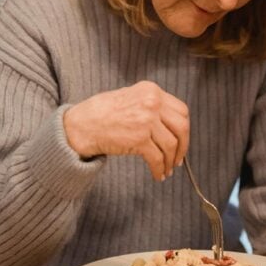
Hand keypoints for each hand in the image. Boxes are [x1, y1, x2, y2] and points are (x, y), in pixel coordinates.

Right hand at [63, 80, 188, 179]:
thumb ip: (151, 105)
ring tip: (167, 170)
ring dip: (171, 161)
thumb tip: (171, 125)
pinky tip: (158, 175)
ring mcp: (147, 121)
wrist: (82, 124)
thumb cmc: (102, 112)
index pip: (181, 110)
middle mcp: (152, 103)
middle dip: (183, 146)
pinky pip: (157, 158)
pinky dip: (160, 169)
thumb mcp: (131, 97)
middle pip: (182, 127)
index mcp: (151, 90)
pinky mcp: (140, 139)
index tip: (182, 140)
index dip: (184, 128)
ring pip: (171, 145)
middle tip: (178, 159)